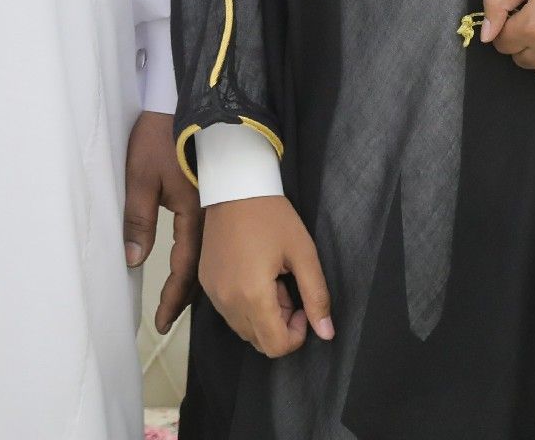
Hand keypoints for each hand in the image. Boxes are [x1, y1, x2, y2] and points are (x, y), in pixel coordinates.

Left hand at [124, 110, 200, 333]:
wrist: (184, 103)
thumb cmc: (161, 138)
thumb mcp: (141, 178)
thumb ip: (137, 220)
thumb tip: (134, 260)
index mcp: (195, 213)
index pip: (185, 268)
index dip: (173, 298)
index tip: (162, 322)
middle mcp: (210, 215)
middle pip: (202, 266)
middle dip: (187, 295)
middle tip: (170, 318)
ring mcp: (213, 204)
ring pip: (207, 253)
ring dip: (195, 277)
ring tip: (181, 299)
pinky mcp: (211, 195)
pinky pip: (208, 236)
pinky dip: (200, 256)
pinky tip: (194, 262)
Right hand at [198, 194, 333, 357]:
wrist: (235, 188)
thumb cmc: (272, 216)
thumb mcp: (303, 253)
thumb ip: (317, 296)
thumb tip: (327, 333)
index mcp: (252, 295)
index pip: (275, 346)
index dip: (296, 335)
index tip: (302, 305)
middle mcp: (227, 301)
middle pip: (259, 341)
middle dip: (280, 324)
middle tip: (288, 288)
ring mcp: (213, 294)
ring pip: (243, 329)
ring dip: (263, 316)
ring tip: (272, 279)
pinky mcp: (206, 285)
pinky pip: (229, 312)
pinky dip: (245, 305)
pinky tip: (256, 275)